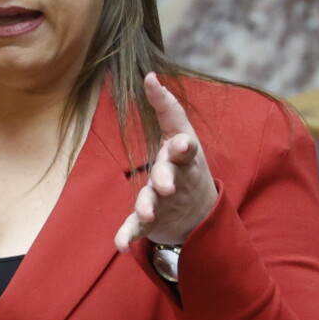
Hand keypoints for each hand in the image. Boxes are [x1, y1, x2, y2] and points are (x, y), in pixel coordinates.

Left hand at [114, 73, 218, 252]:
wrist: (199, 212)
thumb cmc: (184, 162)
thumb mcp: (181, 133)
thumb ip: (165, 107)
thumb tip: (149, 74)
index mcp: (182, 156)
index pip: (186, 148)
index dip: (184, 147)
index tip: (183, 143)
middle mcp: (175, 178)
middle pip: (170, 177)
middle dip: (166, 179)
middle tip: (165, 186)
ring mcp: (163, 201)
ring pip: (154, 203)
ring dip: (149, 207)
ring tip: (145, 213)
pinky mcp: (150, 221)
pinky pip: (138, 228)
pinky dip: (128, 235)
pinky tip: (119, 244)